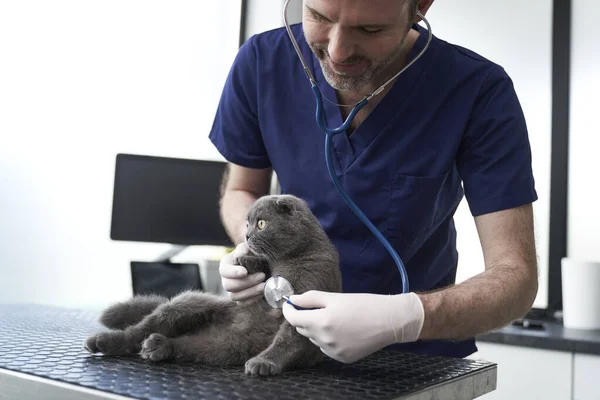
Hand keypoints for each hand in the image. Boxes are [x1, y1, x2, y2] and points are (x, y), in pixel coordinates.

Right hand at [219, 242, 265, 300]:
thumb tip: (242, 252)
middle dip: (246, 282)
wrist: (258, 264)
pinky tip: (263, 292)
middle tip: (262, 276)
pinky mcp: (240, 299)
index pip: (224, 271)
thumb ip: (243, 249)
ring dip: (251, 292)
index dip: (233, 272)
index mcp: (225, 266)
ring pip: (235, 297)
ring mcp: (232, 291)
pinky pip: (243, 304)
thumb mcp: (247, 248)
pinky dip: (253, 299)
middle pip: (229, 286)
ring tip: (264, 286)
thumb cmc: (251, 255)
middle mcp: (226, 280)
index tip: (244, 271)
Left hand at [282, 291, 423, 363]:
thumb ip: (310, 299)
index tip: (289, 304)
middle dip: (305, 318)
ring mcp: (334, 351)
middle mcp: (325, 340)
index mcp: (322, 322)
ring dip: (317, 329)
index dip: (289, 310)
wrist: (389, 320)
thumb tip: (292, 300)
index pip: (294, 319)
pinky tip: (342, 330)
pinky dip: (328, 339)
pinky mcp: (342, 358)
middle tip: (316, 307)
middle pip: (303, 329)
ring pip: (315, 339)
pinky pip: (326, 348)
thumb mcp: (335, 297)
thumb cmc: (363, 304)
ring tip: (335, 318)